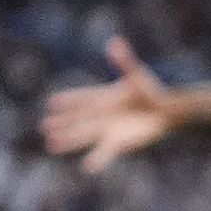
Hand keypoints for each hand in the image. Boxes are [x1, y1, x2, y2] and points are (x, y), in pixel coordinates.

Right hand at [41, 37, 179, 171]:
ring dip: (69, 141)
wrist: (165, 111)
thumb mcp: (136, 74)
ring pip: (84, 136)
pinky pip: (106, 152)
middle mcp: (100, 115)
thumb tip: (114, 42)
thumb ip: (124, 61)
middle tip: (45, 127)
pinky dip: (98, 160)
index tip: (52, 103)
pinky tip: (88, 168)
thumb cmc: (150, 90)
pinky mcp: (119, 142)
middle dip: (62, 123)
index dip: (68, 101)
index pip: (81, 98)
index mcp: (102, 97)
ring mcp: (107, 130)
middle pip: (77, 120)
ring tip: (51, 145)